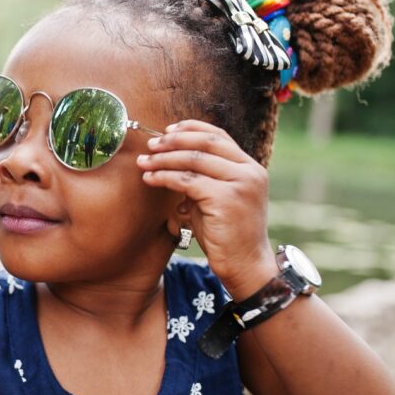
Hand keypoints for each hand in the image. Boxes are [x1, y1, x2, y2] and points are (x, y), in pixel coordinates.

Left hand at [136, 119, 277, 298]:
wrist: (246, 265)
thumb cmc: (227, 236)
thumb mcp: (218, 200)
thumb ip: (202, 180)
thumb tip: (170, 164)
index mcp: (250, 167)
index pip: (219, 136)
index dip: (191, 129)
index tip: (167, 130)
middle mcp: (249, 171)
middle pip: (206, 142)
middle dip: (174, 141)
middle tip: (150, 144)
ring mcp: (240, 183)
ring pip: (194, 160)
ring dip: (164, 159)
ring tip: (143, 161)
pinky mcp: (226, 198)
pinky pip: (187, 181)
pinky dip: (165, 177)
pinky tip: (150, 179)